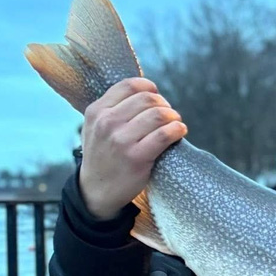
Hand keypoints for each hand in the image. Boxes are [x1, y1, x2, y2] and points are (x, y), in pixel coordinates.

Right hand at [78, 77, 186, 219]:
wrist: (96, 190)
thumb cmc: (103, 156)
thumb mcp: (95, 127)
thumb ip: (112, 109)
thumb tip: (145, 93)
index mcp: (97, 111)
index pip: (129, 86)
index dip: (149, 88)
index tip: (157, 97)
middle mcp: (107, 122)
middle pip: (147, 99)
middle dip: (164, 104)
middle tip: (169, 114)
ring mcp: (122, 140)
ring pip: (158, 115)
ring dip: (173, 116)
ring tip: (176, 123)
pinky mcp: (137, 157)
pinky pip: (164, 135)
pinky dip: (177, 130)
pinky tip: (180, 131)